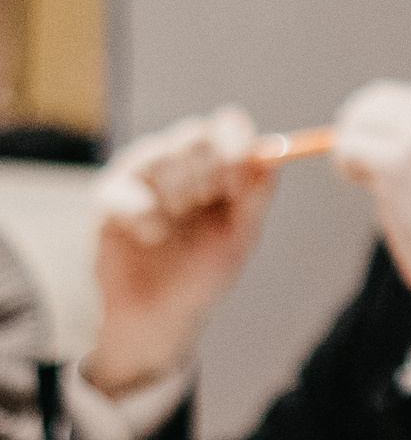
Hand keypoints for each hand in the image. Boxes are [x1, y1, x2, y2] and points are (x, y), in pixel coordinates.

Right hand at [89, 107, 278, 392]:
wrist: (162, 314)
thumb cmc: (204, 272)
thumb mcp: (240, 237)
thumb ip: (255, 198)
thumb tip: (273, 160)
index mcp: (217, 167)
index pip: (228, 126)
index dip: (235, 143)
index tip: (239, 175)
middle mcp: (179, 163)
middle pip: (194, 134)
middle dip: (207, 172)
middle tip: (205, 205)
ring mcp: (141, 177)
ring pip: (160, 155)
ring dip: (178, 195)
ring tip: (177, 226)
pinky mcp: (108, 197)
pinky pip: (129, 191)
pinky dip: (147, 217)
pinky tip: (153, 237)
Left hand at [332, 82, 410, 360]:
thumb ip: (407, 139)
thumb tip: (351, 121)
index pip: (388, 96)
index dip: (368, 125)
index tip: (375, 158)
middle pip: (368, 104)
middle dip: (356, 135)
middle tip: (367, 171)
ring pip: (354, 126)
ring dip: (353, 154)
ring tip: (380, 185)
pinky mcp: (400, 162)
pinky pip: (347, 149)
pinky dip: (349, 170)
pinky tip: (376, 192)